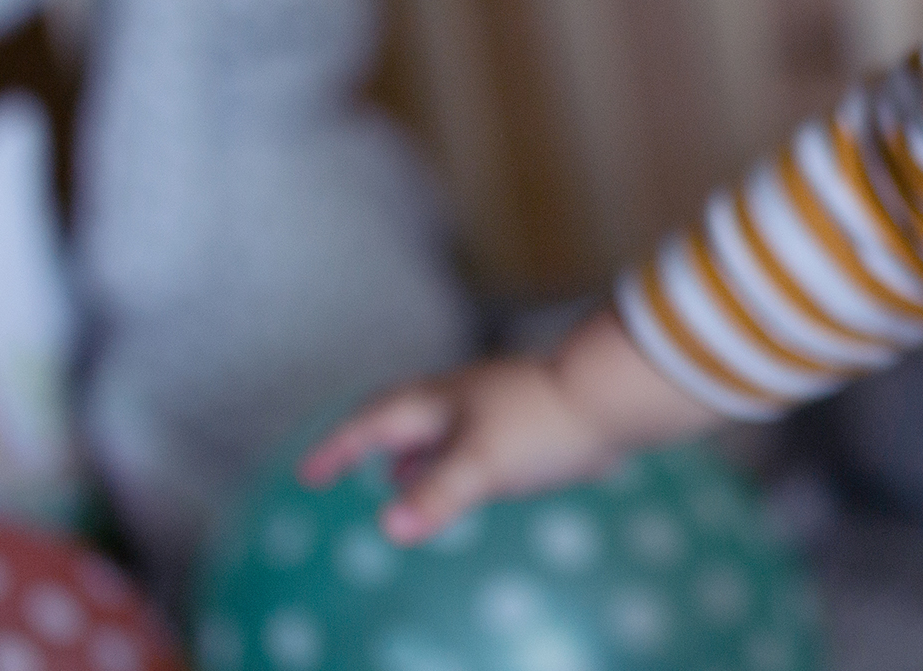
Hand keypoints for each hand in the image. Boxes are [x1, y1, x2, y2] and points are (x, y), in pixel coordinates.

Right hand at [298, 307, 725, 543]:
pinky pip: (471, 438)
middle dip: (369, 442)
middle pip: (401, 418)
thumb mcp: (482, 464)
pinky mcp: (524, 420)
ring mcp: (494, 405)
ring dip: (413, 453)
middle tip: (342, 465)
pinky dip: (451, 459)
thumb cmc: (543, 423)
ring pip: (438, 428)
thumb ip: (436, 495)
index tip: (309, 474)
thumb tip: (389, 527)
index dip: (338, 448)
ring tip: (397, 479)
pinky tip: (466, 478)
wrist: (613, 395)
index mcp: (438, 400)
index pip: (372, 423)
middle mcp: (460, 397)